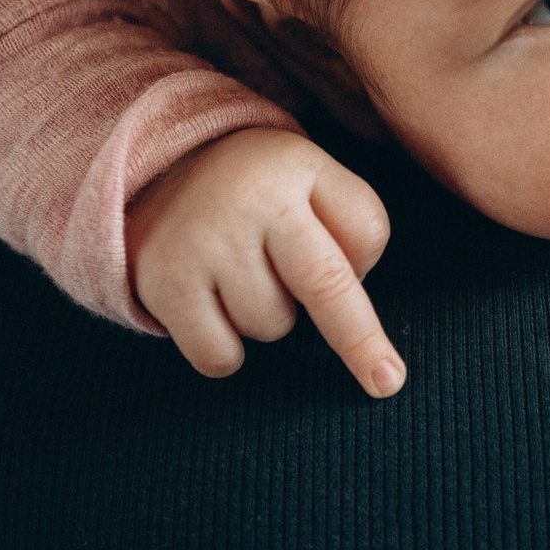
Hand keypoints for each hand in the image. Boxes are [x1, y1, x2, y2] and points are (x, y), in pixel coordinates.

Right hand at [126, 127, 404, 397]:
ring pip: (272, 326)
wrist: (157, 170)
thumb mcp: (313, 176)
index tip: (393, 370)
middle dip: (358, 339)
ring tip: (246, 277)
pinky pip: (220, 356)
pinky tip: (215, 307)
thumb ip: (353, 222)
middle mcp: (249, 201)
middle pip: (324, 287)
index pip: (362, 233)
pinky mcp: (163, 282)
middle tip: (384, 381)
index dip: (376, 281)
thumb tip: (358, 291)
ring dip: (270, 317)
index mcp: (296, 169)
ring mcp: (203, 242)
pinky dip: (227, 349)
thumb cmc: (260, 188)